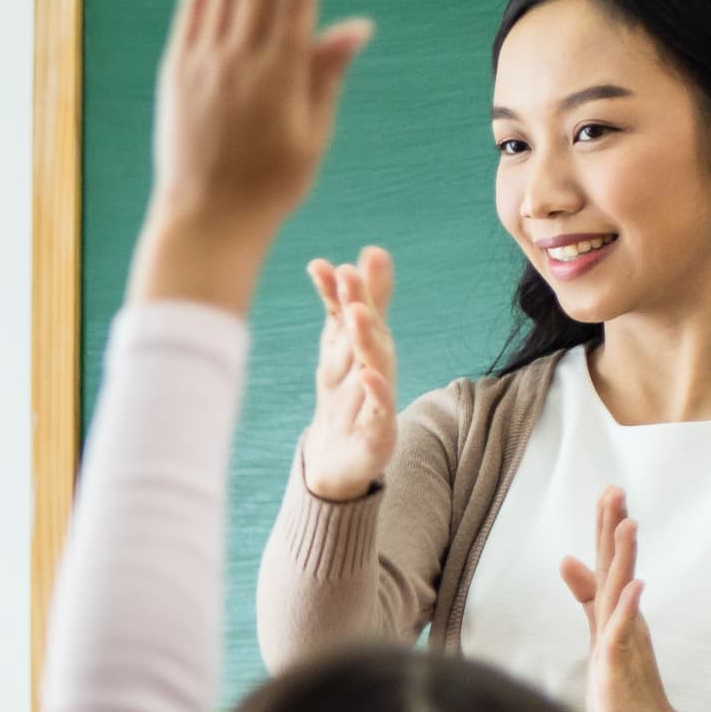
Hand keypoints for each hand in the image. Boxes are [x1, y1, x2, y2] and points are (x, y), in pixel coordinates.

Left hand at [127, 0, 372, 313]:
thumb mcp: (313, 132)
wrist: (206, 220)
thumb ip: (326, 73)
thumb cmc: (271, 184)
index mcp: (280, 77)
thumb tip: (356, 25)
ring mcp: (203, 65)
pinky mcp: (176, 72)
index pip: (292, 1)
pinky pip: (191, 11)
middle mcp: (239, 64)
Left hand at [299, 246, 399, 499]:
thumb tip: (365, 253)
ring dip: (368, 338)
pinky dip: (377, 391)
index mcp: (363, 347)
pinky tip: (368, 374)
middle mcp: (376, 366)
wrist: (342, 458)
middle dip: (359, 302)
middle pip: (368, 332)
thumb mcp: (342, 349)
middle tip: (348, 275)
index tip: (329, 266)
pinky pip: (381, 408)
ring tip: (358, 312)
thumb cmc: (347, 396)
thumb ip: (346, 304)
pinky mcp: (381, 429)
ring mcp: (379, 397)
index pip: (350, 313)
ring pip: (376, 364)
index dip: (341, 291)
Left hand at [557, 488, 706, 711]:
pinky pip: (625, 635)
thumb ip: (587, 597)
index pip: (609, 564)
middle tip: (616, 490)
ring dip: (625, 560)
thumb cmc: (622, 690)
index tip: (609, 492)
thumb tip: (569, 558)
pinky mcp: (622, 668)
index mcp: (616, 613)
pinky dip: (627, 610)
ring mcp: (625, 643)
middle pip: (617, 569)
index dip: (606, 530)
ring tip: (629, 524)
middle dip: (614, 530)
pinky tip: (635, 586)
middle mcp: (624, 621)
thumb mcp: (598, 635)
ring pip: (623, 594)